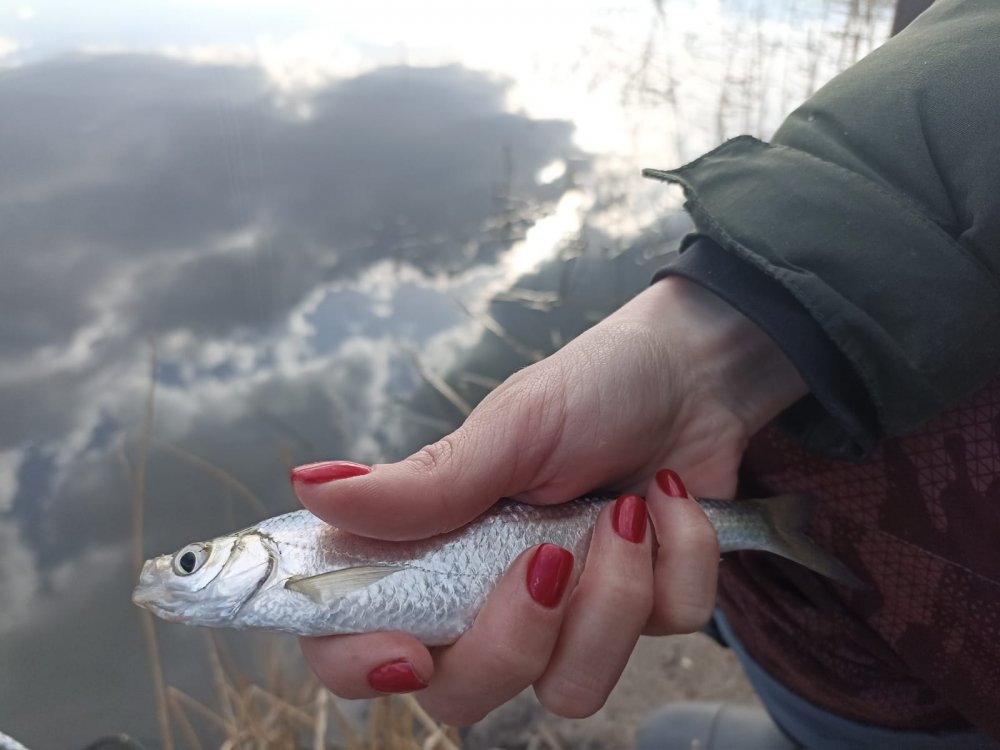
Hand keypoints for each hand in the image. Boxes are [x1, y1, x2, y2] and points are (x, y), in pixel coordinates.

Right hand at [296, 277, 805, 721]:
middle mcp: (489, 595)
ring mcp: (569, 616)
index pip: (356, 639)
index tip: (408, 652)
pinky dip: (679, 558)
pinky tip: (669, 500)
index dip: (361, 665)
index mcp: (433, 547)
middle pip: (466, 694)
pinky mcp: (643, 615)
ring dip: (614, 595)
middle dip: (516, 638)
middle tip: (547, 555)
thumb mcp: (508, 429)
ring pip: (572, 689)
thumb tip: (309, 488)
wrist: (692, 376)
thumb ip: (421, 485)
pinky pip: (665, 632)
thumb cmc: (590, 389)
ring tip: (626, 511)